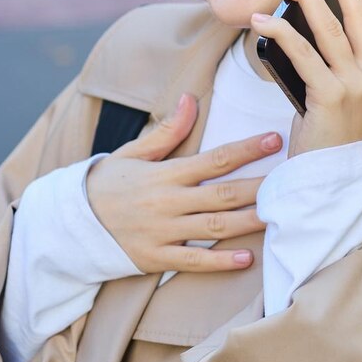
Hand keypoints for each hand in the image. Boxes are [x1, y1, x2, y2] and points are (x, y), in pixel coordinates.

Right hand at [85, 94, 277, 273]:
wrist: (69, 225)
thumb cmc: (107, 184)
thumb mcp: (132, 153)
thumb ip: (167, 131)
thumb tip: (190, 100)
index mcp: (165, 174)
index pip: (214, 159)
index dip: (246, 149)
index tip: (274, 139)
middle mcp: (167, 203)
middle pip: (222, 194)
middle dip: (260, 186)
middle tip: (292, 180)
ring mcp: (162, 232)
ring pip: (214, 227)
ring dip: (249, 222)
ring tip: (280, 216)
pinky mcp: (156, 258)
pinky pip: (193, 261)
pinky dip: (219, 262)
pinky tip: (245, 259)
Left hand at [251, 0, 361, 155]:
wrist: (329, 176)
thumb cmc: (328, 132)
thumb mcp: (339, 90)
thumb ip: (334, 58)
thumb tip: (307, 18)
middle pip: (359, 11)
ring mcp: (356, 84)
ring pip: (331, 27)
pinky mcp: (331, 96)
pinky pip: (304, 53)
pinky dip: (281, 32)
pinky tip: (263, 20)